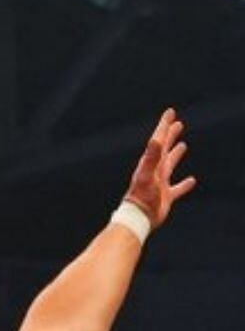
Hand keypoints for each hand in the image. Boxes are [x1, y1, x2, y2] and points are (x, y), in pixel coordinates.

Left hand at [123, 108, 194, 228]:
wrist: (138, 218)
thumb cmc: (141, 197)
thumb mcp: (147, 174)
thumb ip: (151, 157)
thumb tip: (156, 139)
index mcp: (150, 163)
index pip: (158, 140)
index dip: (164, 125)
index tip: (170, 112)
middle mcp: (155, 171)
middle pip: (164, 149)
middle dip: (170, 135)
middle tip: (177, 124)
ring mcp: (160, 183)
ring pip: (170, 165)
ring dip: (176, 155)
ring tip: (182, 145)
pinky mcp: (166, 197)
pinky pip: (178, 188)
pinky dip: (185, 184)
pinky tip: (192, 180)